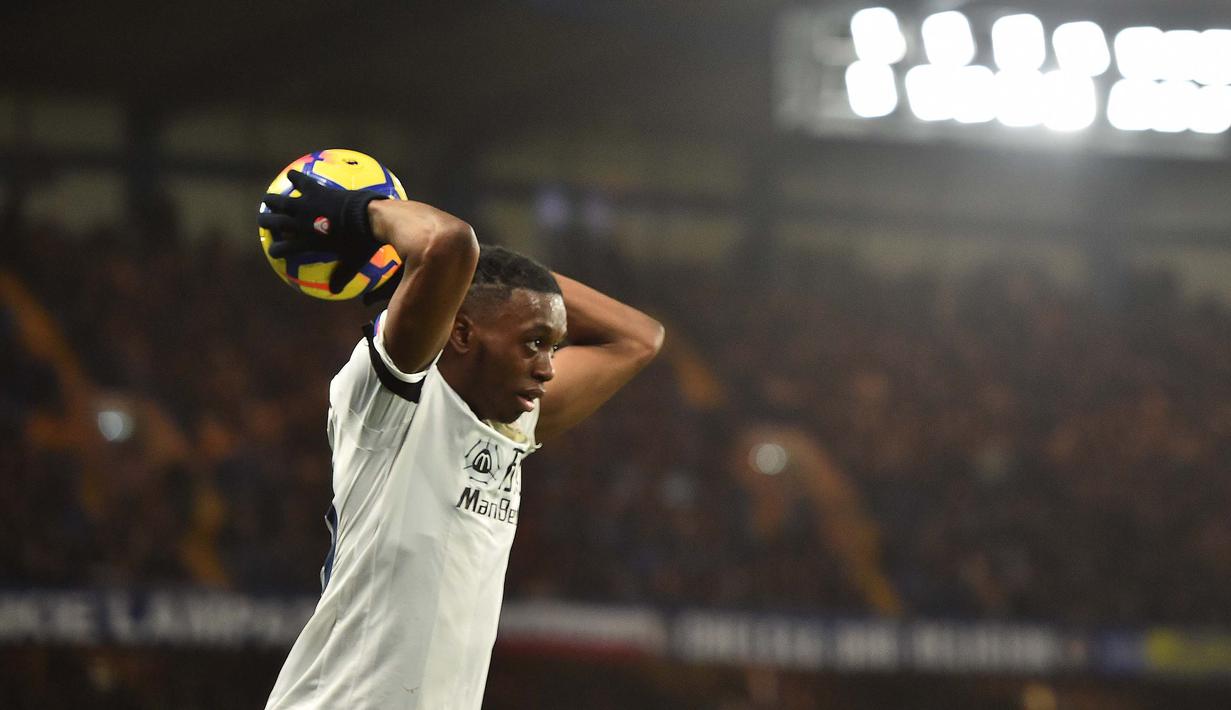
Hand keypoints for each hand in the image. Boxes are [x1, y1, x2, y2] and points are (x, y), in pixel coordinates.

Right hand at [259, 169, 388, 293]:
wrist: (370, 218)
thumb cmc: (363, 242)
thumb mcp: (353, 262)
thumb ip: (342, 275)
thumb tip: (335, 291)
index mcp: (308, 242)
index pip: (283, 250)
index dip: (276, 251)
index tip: (273, 251)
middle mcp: (301, 223)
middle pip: (275, 223)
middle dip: (266, 222)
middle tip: (262, 221)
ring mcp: (306, 206)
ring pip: (280, 201)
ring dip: (271, 201)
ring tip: (267, 200)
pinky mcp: (315, 190)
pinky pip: (300, 181)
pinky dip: (294, 178)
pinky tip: (290, 175)